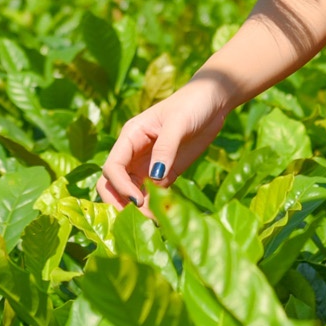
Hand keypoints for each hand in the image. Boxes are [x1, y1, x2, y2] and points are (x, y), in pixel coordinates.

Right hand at [97, 74, 234, 213]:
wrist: (212, 101)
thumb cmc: (192, 105)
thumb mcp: (178, 123)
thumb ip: (165, 149)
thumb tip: (154, 178)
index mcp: (130, 137)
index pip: (112, 167)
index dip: (120, 186)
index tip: (137, 200)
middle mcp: (133, 153)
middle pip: (112, 183)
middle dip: (118, 202)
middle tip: (137, 219)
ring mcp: (147, 165)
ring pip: (130, 192)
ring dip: (136, 209)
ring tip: (153, 223)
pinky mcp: (164, 174)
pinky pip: (151, 195)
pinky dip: (153, 207)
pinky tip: (162, 218)